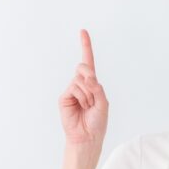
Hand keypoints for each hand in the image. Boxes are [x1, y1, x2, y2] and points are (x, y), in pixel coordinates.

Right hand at [58, 29, 108, 146]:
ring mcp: (72, 90)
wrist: (87, 136)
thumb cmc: (97, 121)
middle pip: (84, 67)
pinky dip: (81, 97)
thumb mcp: (103, 103)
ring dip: (88, 93)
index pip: (89, 62)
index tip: (83, 31)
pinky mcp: (64, 97)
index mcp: (92, 84)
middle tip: (93, 93)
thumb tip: (87, 76)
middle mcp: (81, 84)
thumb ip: (97, 87)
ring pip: (80, 79)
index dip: (86, 46)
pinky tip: (81, 107)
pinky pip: (74, 88)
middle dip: (90, 77)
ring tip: (88, 106)